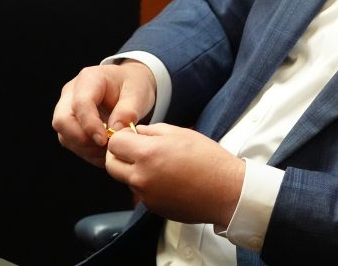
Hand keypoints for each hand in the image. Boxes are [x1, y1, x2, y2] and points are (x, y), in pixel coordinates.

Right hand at [52, 60, 156, 166]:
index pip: (80, 104)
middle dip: (82, 140)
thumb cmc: (133, 84)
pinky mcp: (70, 124)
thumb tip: (116, 130)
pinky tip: (105, 154)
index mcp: (89, 79)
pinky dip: (87, 152)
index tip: (104, 140)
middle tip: (107, 148)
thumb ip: (128, 110)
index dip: (90, 125)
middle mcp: (71, 93)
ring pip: (64, 135)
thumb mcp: (138, 92)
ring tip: (110, 152)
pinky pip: (71, 143)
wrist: (130, 84)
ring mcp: (67, 109)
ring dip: (85, 149)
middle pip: (63, 121)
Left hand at [105, 123, 243, 226]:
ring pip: (126, 179)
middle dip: (119, 154)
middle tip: (136, 149)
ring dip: (134, 169)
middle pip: (111, 164)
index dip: (122, 136)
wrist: (226, 191)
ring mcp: (145, 195)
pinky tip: (170, 179)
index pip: (115, 143)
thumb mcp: (183, 134)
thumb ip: (154, 131)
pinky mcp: (152, 207)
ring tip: (160, 164)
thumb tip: (137, 132)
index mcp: (148, 154)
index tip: (132, 136)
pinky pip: (141, 192)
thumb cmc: (209, 160)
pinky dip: (148, 184)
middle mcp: (141, 176)